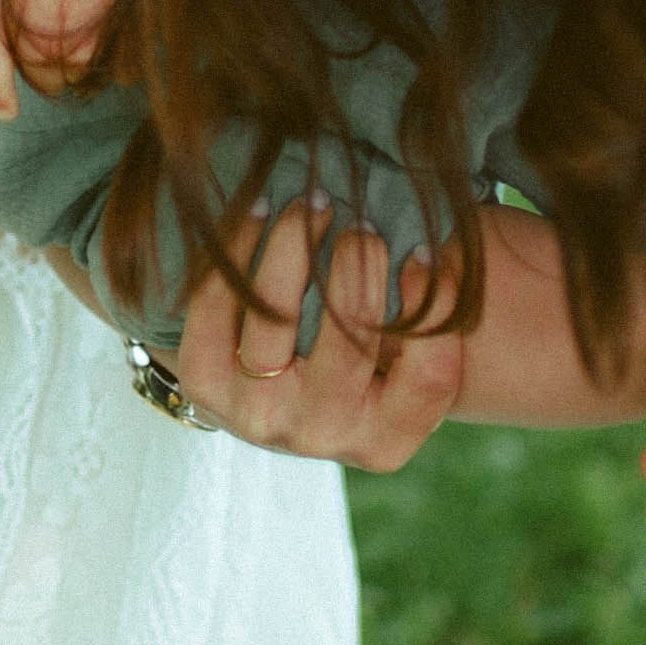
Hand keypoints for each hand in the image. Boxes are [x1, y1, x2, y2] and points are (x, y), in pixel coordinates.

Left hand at [175, 201, 462, 471]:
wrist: (265, 394)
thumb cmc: (354, 356)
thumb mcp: (400, 354)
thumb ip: (425, 309)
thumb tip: (443, 235)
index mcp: (387, 440)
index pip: (430, 377)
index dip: (435, 307)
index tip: (424, 251)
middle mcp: (321, 438)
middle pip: (351, 347)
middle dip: (358, 268)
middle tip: (362, 221)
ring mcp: (255, 418)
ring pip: (275, 320)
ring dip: (294, 247)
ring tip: (311, 203)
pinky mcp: (203, 387)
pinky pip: (213, 307)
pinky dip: (237, 250)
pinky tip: (257, 212)